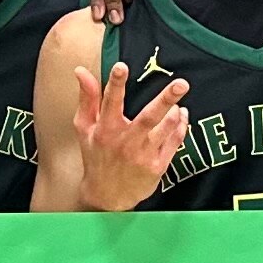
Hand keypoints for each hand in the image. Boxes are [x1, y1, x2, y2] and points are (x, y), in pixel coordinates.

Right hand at [68, 62, 190, 208]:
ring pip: (165, 129)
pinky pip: (174, 142)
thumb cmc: (95, 156)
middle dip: (166, 99)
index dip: (115, 84)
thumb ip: (87, 98)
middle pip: (148, 117)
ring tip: (178, 104)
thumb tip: (81, 70)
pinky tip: (181, 115)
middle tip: (182, 84)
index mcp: (105, 130)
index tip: (121, 66)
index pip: (110, 102)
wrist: (106, 196)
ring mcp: (143, 156)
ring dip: (174, 113)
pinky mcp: (157, 166)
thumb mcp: (84, 128)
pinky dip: (180, 126)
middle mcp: (125, 142)